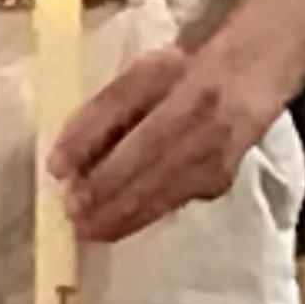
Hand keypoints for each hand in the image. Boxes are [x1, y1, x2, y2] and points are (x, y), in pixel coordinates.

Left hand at [53, 37, 286, 246]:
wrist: (248, 76)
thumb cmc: (179, 75)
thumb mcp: (139, 77)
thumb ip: (105, 114)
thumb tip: (66, 164)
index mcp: (165, 72)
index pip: (121, 101)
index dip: (87, 135)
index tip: (56, 168)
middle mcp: (194, 104)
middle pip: (146, 151)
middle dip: (106, 186)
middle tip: (72, 213)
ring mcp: (215, 143)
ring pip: (165, 184)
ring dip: (122, 212)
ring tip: (88, 231)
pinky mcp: (221, 176)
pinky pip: (176, 200)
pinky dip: (144, 215)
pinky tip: (118, 226)